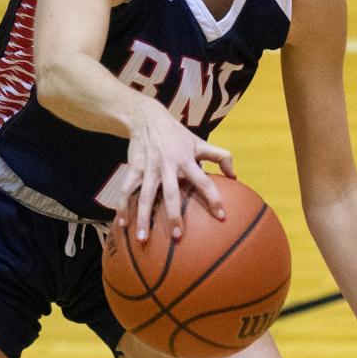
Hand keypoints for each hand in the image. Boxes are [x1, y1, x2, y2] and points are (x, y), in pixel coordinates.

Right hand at [116, 108, 234, 241]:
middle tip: (177, 237)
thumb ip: (220, 157)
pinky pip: (126, 191)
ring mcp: (148, 169)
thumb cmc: (177, 134)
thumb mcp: (199, 142)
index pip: (204, 181)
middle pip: (171, 194)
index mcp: (186, 160)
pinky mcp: (133, 169)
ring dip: (143, 218)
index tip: (221, 217)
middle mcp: (167, 166)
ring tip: (142, 239)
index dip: (213, 198)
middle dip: (174, 215)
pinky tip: (121, 224)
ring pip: (145, 196)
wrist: (147, 118)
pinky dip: (122, 207)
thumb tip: (235, 176)